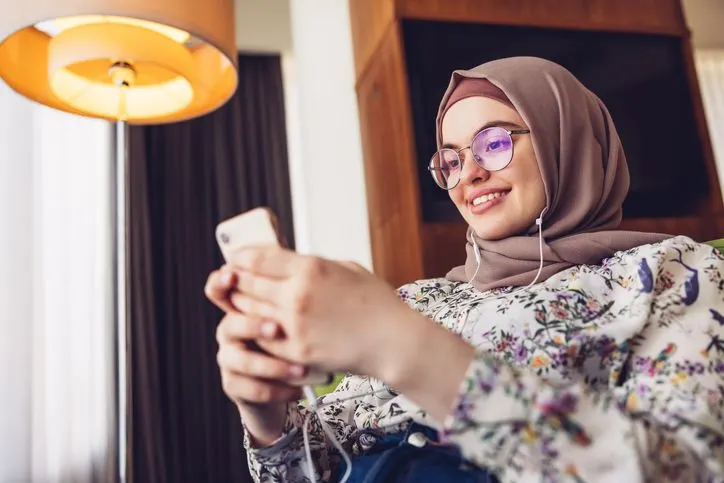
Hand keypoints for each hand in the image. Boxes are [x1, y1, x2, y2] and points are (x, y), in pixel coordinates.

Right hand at [205, 268, 302, 445]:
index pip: (221, 288)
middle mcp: (231, 330)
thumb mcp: (298, 306)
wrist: (292, 376)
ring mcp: (230, 358)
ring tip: (299, 369)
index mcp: (242, 306)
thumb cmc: (296, 335)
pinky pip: (248, 388)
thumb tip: (299, 252)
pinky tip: (297, 389)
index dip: (223, 281)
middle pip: (230, 323)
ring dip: (269, 364)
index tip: (233, 276)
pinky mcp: (235, 384)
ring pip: (239, 360)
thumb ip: (291, 282)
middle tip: (277, 328)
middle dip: (252, 325)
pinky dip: (275, 390)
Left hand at [227, 247, 418, 378]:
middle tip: (229, 279)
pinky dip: (256, 330)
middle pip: (248, 284)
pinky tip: (258, 326)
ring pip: (250, 312)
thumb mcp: (346, 268)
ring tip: (241, 300)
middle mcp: (296, 295)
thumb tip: (288, 261)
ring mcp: (293, 326)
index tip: (235, 258)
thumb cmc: (376, 304)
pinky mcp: (295, 352)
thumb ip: (314, 265)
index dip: (240, 257)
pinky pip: (262, 338)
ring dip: (242, 304)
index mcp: (311, 268)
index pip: (259, 259)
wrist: (393, 343)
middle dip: (236, 280)